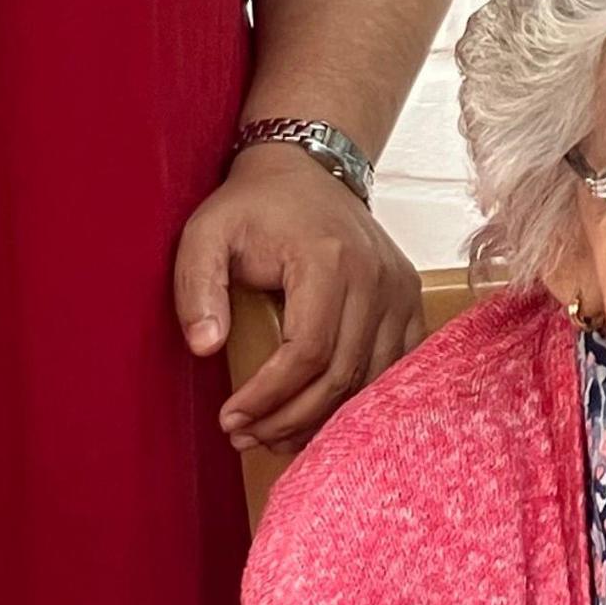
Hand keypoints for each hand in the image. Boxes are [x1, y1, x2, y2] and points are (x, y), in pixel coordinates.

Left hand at [173, 144, 425, 453]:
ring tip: (275, 434)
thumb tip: (206, 347)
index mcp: (328, 259)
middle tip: (246, 435)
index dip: (269, 397)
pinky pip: (394, 366)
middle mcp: (375, 276)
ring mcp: (399, 289)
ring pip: (372, 379)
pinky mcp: (409, 299)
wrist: (307, 168)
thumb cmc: (254, 205)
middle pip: (342, 375)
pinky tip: (321, 414)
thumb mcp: (204, 234)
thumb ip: (196, 288)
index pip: (307, 352)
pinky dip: (361, 399)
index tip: (230, 418)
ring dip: (324, 419)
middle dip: (290, 418)